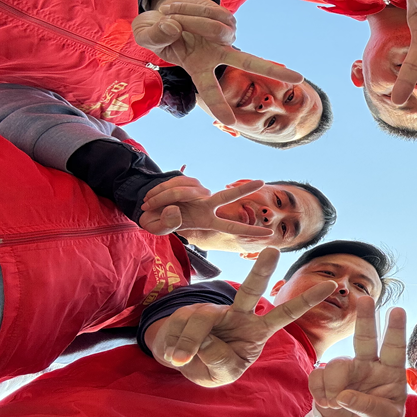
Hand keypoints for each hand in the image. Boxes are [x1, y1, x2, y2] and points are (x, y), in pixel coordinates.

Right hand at [131, 0, 304, 126]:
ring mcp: (225, 36)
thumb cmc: (156, 30)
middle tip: (298, 79)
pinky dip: (194, 9)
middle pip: (249, 61)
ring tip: (172, 17)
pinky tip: (182, 10)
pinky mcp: (227, 18)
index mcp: (199, 68)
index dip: (218, 105)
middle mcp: (218, 55)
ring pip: (217, 29)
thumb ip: (155, 35)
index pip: (210, 90)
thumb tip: (173, 27)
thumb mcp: (145, 34)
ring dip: (190, 20)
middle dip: (273, 70)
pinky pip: (215, 13)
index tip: (230, 121)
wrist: (164, 8)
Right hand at [137, 177, 274, 238]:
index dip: (250, 231)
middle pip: (226, 196)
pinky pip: (173, 184)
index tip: (271, 235)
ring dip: (162, 198)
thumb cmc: (157, 222)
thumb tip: (176, 209)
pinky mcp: (188, 182)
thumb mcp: (159, 229)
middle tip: (261, 181)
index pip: (231, 227)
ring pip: (183, 192)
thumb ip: (168, 224)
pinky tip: (152, 198)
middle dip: (244, 190)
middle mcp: (206, 205)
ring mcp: (198, 193)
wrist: (146, 208)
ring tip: (149, 205)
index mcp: (206, 221)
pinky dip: (159, 191)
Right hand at [146, 247, 334, 385]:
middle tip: (273, 251)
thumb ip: (220, 362)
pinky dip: (175, 344)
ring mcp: (214, 310)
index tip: (332, 285)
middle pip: (251, 290)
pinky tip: (175, 351)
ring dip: (189, 345)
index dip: (307, 300)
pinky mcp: (188, 311)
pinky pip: (180, 327)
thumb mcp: (222, 375)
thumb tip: (206, 340)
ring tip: (182, 359)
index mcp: (257, 331)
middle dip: (262, 270)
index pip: (286, 314)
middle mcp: (239, 314)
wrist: (180, 360)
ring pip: (202, 321)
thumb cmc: (211, 366)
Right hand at [309, 298, 407, 416]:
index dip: (395, 330)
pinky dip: (318, 391)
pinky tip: (325, 402)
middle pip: (366, 338)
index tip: (397, 310)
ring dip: (332, 386)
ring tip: (334, 403)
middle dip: (366, 319)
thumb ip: (367, 408)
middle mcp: (369, 365)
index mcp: (390, 372)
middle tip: (366, 299)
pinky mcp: (327, 377)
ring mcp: (348, 369)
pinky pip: (317, 376)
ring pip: (335, 364)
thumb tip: (343, 396)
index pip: (395, 349)